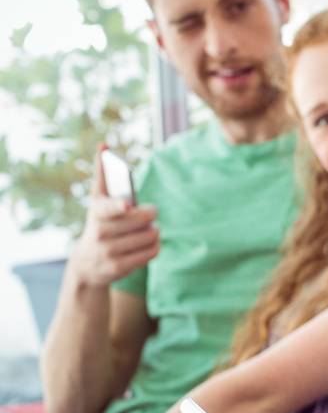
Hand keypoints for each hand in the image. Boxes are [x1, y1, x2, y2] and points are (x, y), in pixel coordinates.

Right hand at [69, 148, 157, 286]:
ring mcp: (108, 251)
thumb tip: (103, 145)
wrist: (87, 264)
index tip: (128, 205)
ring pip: (149, 235)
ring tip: (151, 228)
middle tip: (150, 213)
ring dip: (154, 231)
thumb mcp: (98, 202)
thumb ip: (103, 175)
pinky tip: (150, 243)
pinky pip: (151, 252)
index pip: (108, 207)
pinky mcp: (118, 267)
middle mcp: (99, 232)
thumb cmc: (101, 223)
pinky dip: (155, 246)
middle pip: (141, 220)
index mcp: (96, 211)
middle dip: (150, 214)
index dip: (119, 206)